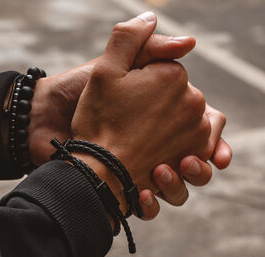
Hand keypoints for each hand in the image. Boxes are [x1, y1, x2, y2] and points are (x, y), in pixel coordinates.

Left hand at [28, 14, 231, 214]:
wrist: (47, 121)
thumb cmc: (78, 93)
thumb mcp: (113, 66)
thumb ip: (148, 48)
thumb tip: (191, 41)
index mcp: (162, 116)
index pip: (204, 131)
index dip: (215, 142)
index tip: (216, 153)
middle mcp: (158, 145)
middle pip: (197, 163)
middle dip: (200, 168)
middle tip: (189, 163)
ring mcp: (143, 169)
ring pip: (180, 189)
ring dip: (178, 186)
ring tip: (160, 173)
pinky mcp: (126, 189)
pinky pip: (151, 207)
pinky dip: (150, 205)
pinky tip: (139, 194)